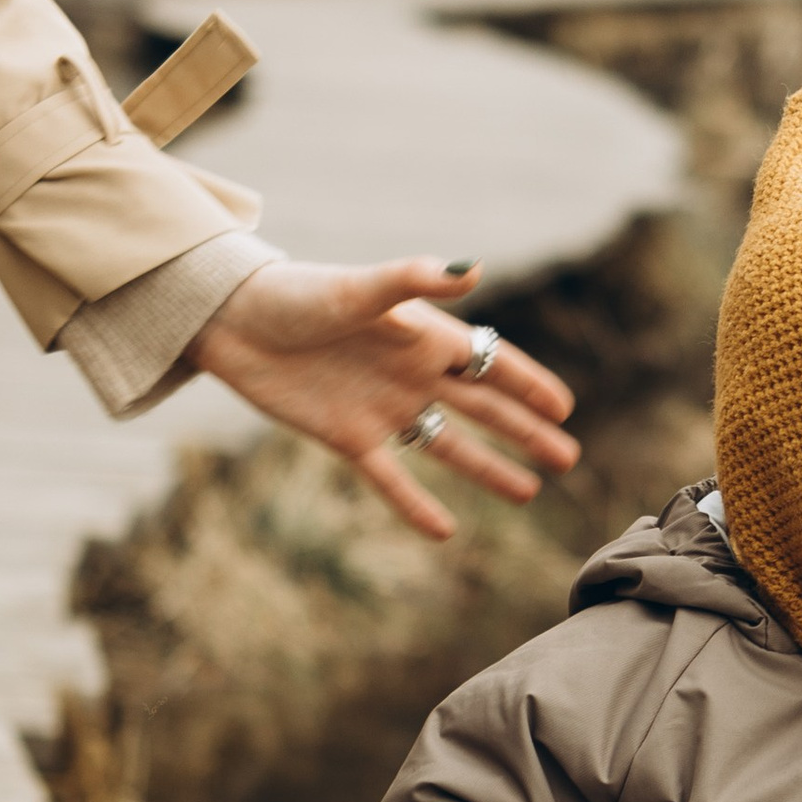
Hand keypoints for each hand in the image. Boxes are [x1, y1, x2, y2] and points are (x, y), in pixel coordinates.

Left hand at [189, 256, 577, 540]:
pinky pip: (391, 478)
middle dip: (526, 433)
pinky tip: (446, 532)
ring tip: (529, 493)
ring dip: (489, 468)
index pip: (490, 364)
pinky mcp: (348, 438)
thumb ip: (414, 280)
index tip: (565, 408)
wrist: (233, 322)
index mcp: (424, 337)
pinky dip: (416, 505)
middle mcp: (412, 375)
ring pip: (449, 445)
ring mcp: (384, 409)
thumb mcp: (360, 289)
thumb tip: (472, 269)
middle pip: (483, 410)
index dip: (528, 385)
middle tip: (568, 458)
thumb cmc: (298, 294)